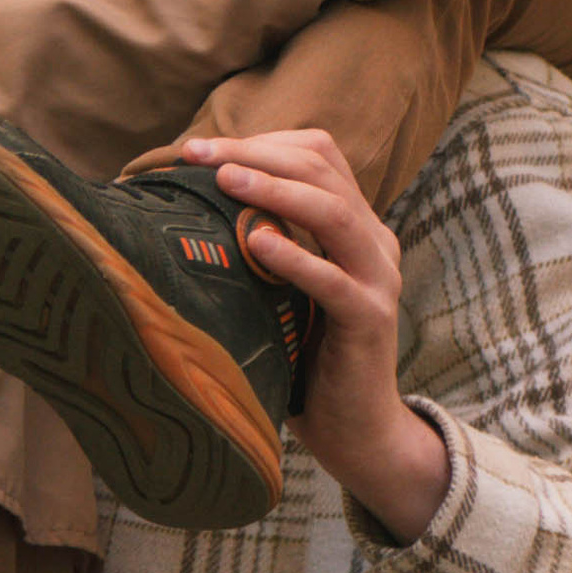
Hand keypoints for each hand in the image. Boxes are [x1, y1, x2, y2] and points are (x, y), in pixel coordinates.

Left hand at [180, 126, 449, 544]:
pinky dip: (294, 256)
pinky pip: (333, 280)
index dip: (262, 142)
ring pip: (333, 211)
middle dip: (255, 154)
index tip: (204, 149)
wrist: (358, 430)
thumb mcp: (285, 286)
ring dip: (273, 189)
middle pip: (321, 169)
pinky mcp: (370, 320)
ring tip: (224, 180)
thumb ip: (266, 240)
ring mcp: (378, 279)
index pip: (318, 154)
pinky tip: (254, 242)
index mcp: (357, 225)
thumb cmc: (308, 355)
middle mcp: (375, 241)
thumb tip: (194, 201)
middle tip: (198, 154)